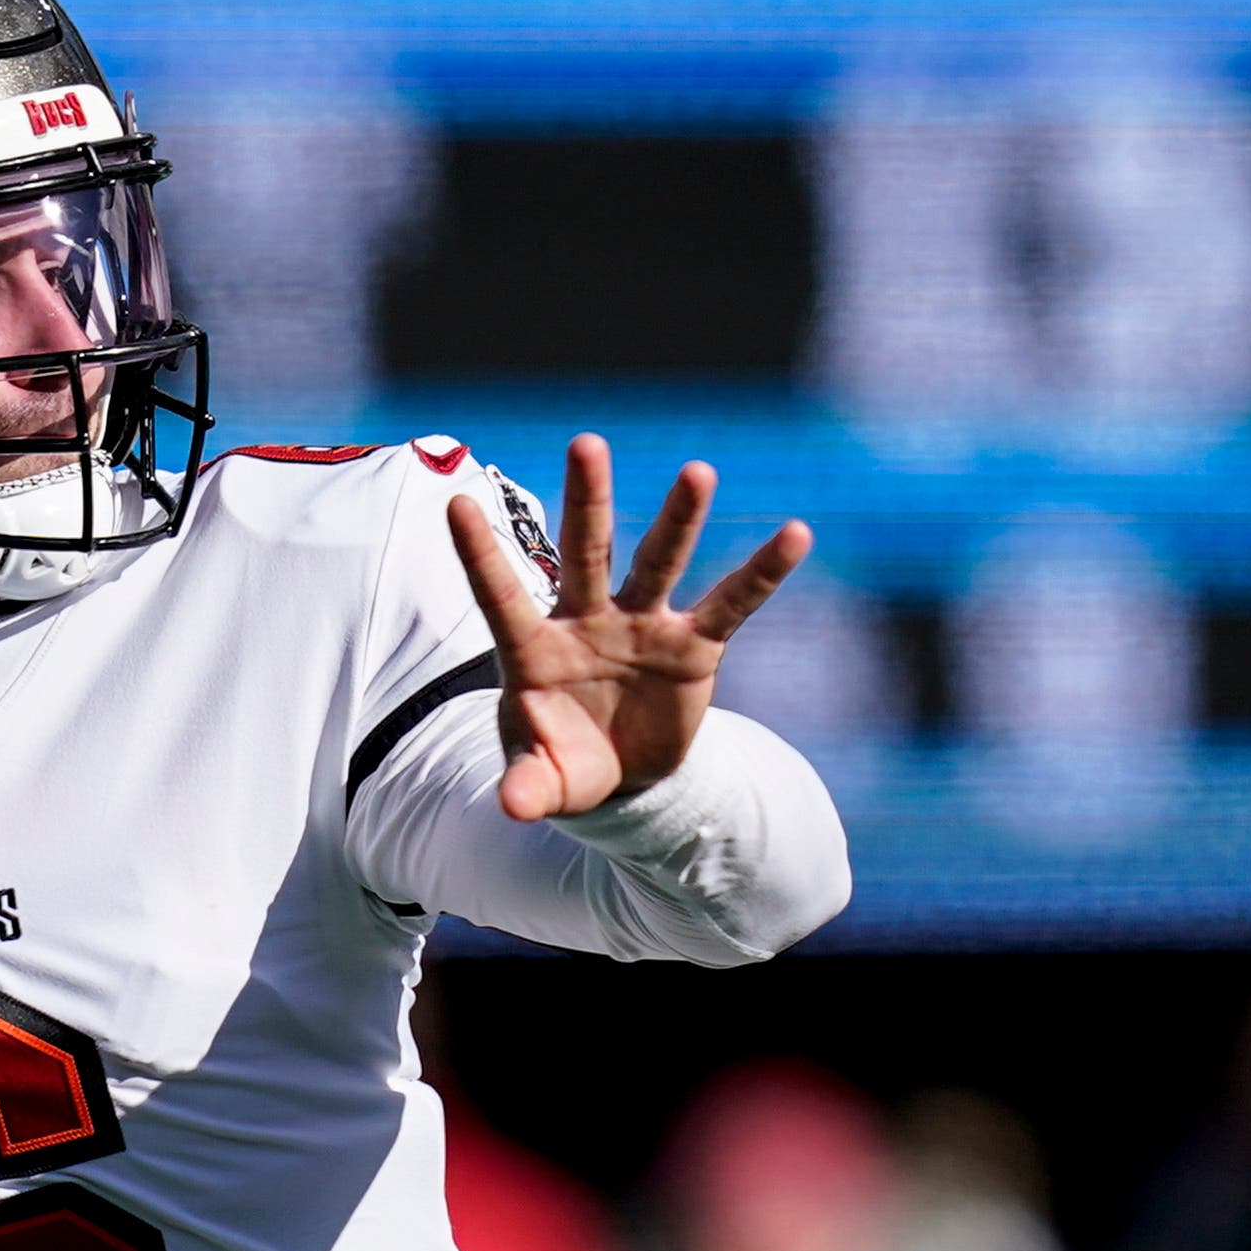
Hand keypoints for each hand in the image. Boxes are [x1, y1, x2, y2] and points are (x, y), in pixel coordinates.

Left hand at [447, 434, 808, 822]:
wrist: (619, 777)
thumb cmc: (562, 763)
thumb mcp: (541, 781)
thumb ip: (526, 787)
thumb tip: (510, 807)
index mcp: (533, 647)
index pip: (500, 594)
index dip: (479, 554)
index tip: (454, 504)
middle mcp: (587, 620)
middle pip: (585, 552)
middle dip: (587, 501)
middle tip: (587, 443)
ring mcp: (641, 626)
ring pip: (658, 562)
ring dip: (678, 520)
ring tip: (697, 472)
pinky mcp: (692, 646)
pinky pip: (730, 604)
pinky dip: (762, 573)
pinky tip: (796, 534)